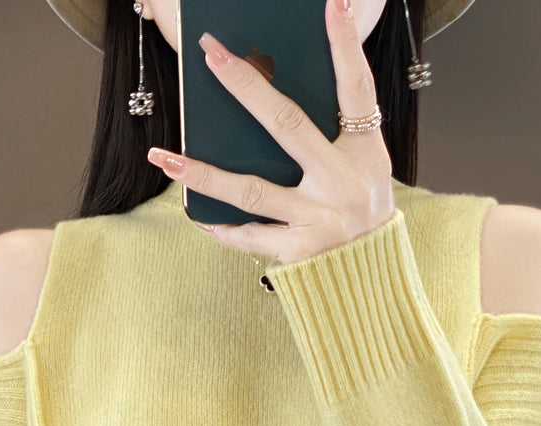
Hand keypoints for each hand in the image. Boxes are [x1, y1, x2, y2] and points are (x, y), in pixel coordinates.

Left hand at [147, 0, 396, 267]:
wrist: (374, 281)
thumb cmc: (362, 213)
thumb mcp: (364, 167)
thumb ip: (331, 132)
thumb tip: (279, 92)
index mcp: (363, 154)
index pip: (355, 89)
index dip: (344, 45)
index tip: (332, 3)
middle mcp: (341, 185)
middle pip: (287, 126)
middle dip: (247, 87)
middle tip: (212, 55)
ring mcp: (318, 222)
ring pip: (252, 191)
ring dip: (205, 174)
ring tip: (166, 157)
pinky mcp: (298, 254)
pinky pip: (249, 237)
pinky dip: (221, 227)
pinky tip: (193, 213)